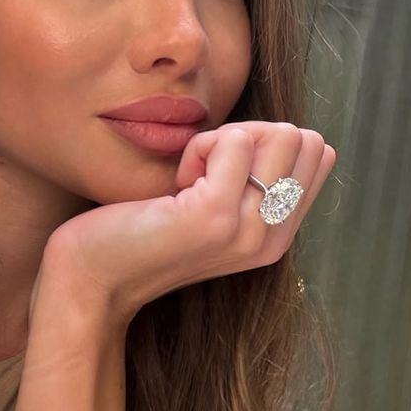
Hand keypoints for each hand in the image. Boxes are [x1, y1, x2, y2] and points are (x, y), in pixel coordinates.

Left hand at [41, 122, 335, 334]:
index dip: (265, 142)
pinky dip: (199, 146)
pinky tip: (175, 185)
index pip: (317, 152)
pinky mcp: (216, 216)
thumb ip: (255, 180)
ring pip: (278, 133)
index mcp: (279, 235)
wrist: (93, 277)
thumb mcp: (217, 207)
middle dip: (248, 136)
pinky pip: (234, 139)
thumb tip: (291, 132)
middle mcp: (274, 239)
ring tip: (189, 179)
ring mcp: (249, 230)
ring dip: (223, 140)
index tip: (221, 171)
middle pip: (301, 137)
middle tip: (203, 172)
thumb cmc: (143, 230)